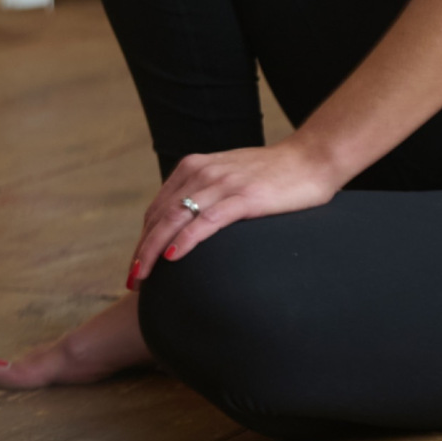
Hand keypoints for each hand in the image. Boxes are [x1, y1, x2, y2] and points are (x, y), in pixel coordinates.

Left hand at [128, 136, 338, 281]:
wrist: (309, 159)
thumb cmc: (270, 175)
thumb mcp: (227, 179)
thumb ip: (204, 196)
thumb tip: (184, 228)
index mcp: (193, 168)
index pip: (157, 208)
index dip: (143, 239)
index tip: (137, 266)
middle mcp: (201, 172)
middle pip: (160, 216)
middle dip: (142, 250)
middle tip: (132, 280)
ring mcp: (222, 184)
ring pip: (176, 219)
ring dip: (154, 250)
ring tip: (143, 278)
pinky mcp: (244, 197)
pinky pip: (207, 220)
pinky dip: (187, 239)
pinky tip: (174, 257)